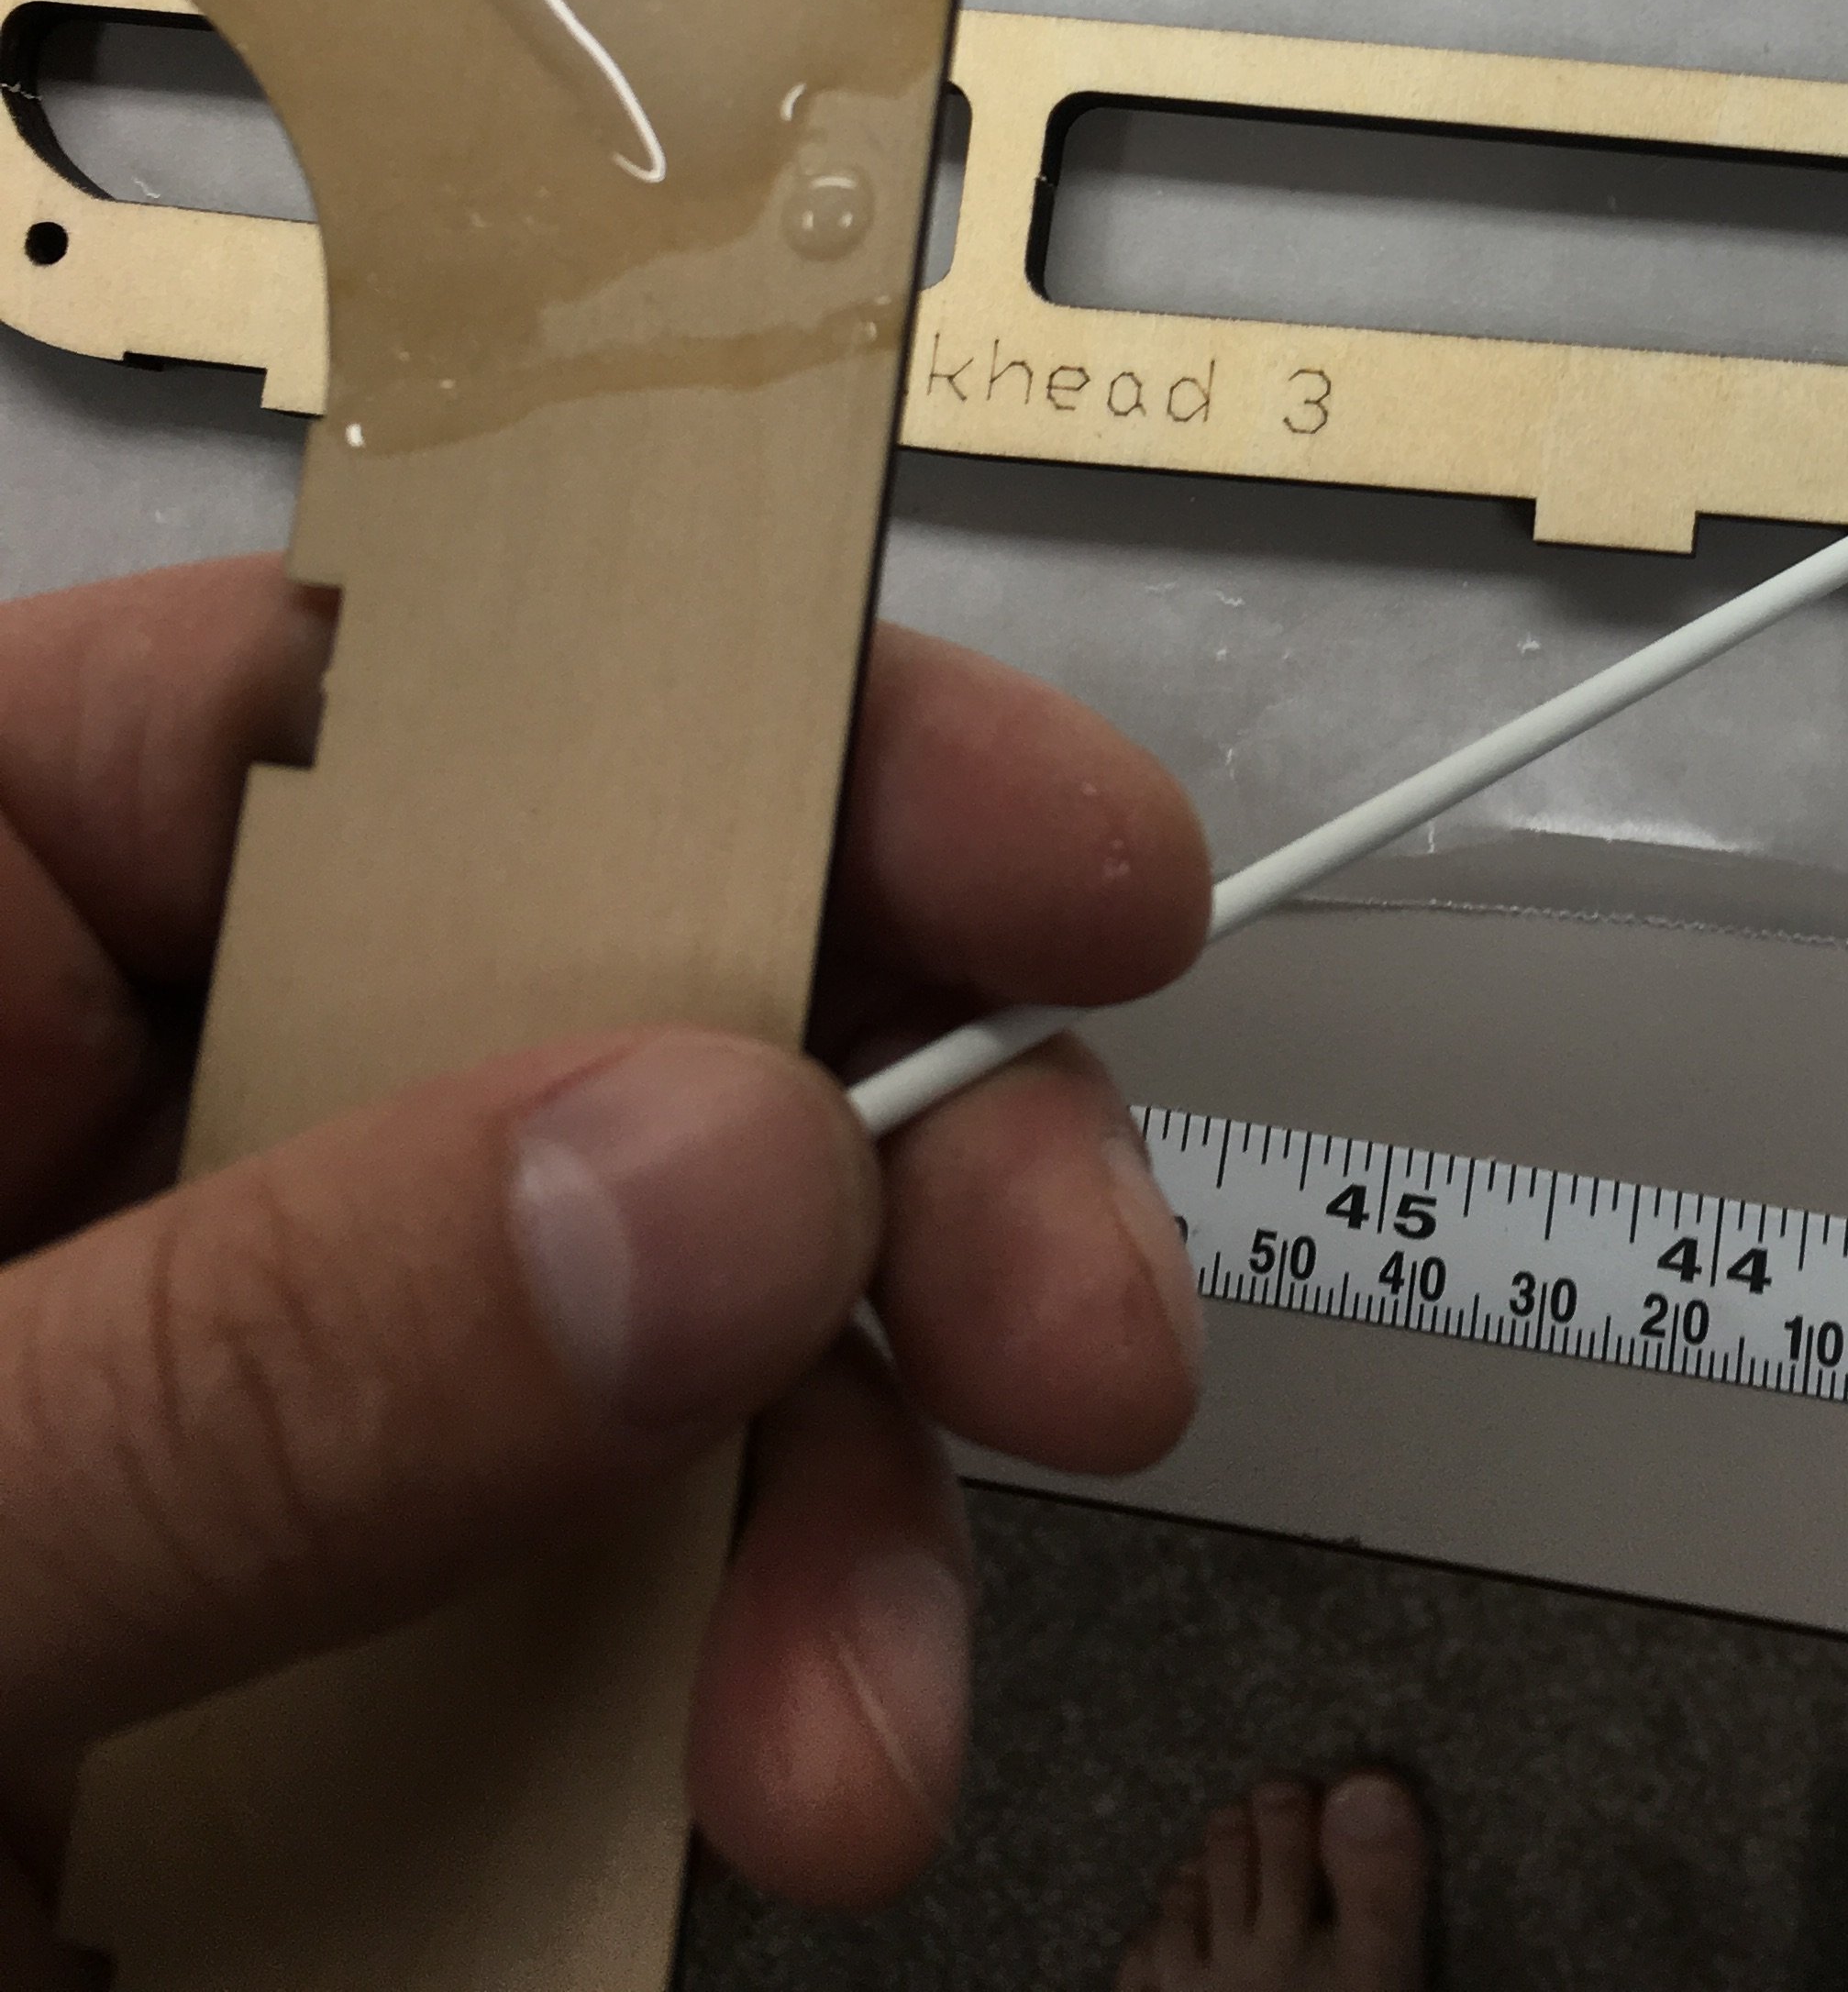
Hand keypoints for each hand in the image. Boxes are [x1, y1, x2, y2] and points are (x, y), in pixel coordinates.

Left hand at [0, 556, 1211, 1968]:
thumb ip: (224, 1373)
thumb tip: (701, 1178)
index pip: (378, 713)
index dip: (752, 729)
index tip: (1055, 861)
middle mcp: (92, 1148)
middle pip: (598, 1016)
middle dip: (878, 1173)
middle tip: (1068, 1331)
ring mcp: (211, 1423)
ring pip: (631, 1341)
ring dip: (810, 1521)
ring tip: (844, 1742)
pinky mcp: (272, 1684)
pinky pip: (557, 1618)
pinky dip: (684, 1719)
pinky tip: (715, 1816)